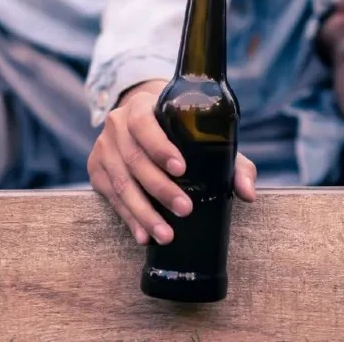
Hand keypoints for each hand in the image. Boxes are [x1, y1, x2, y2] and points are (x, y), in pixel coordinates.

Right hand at [88, 81, 256, 244]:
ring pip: (120, 183)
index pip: (145, 124)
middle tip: (185, 210)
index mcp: (141, 107)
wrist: (140, 120)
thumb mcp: (204, 135)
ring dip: (143, 212)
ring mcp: (103, 148)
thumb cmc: (180, 129)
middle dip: (160, 189)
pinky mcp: (96, 170)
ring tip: (166, 234)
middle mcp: (116, 124)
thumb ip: (232, 161)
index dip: (161, 147)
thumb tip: (248, 193)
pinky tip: (144, 236)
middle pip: (134, 160)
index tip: (181, 169)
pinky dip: (129, 219)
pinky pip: (111, 198)